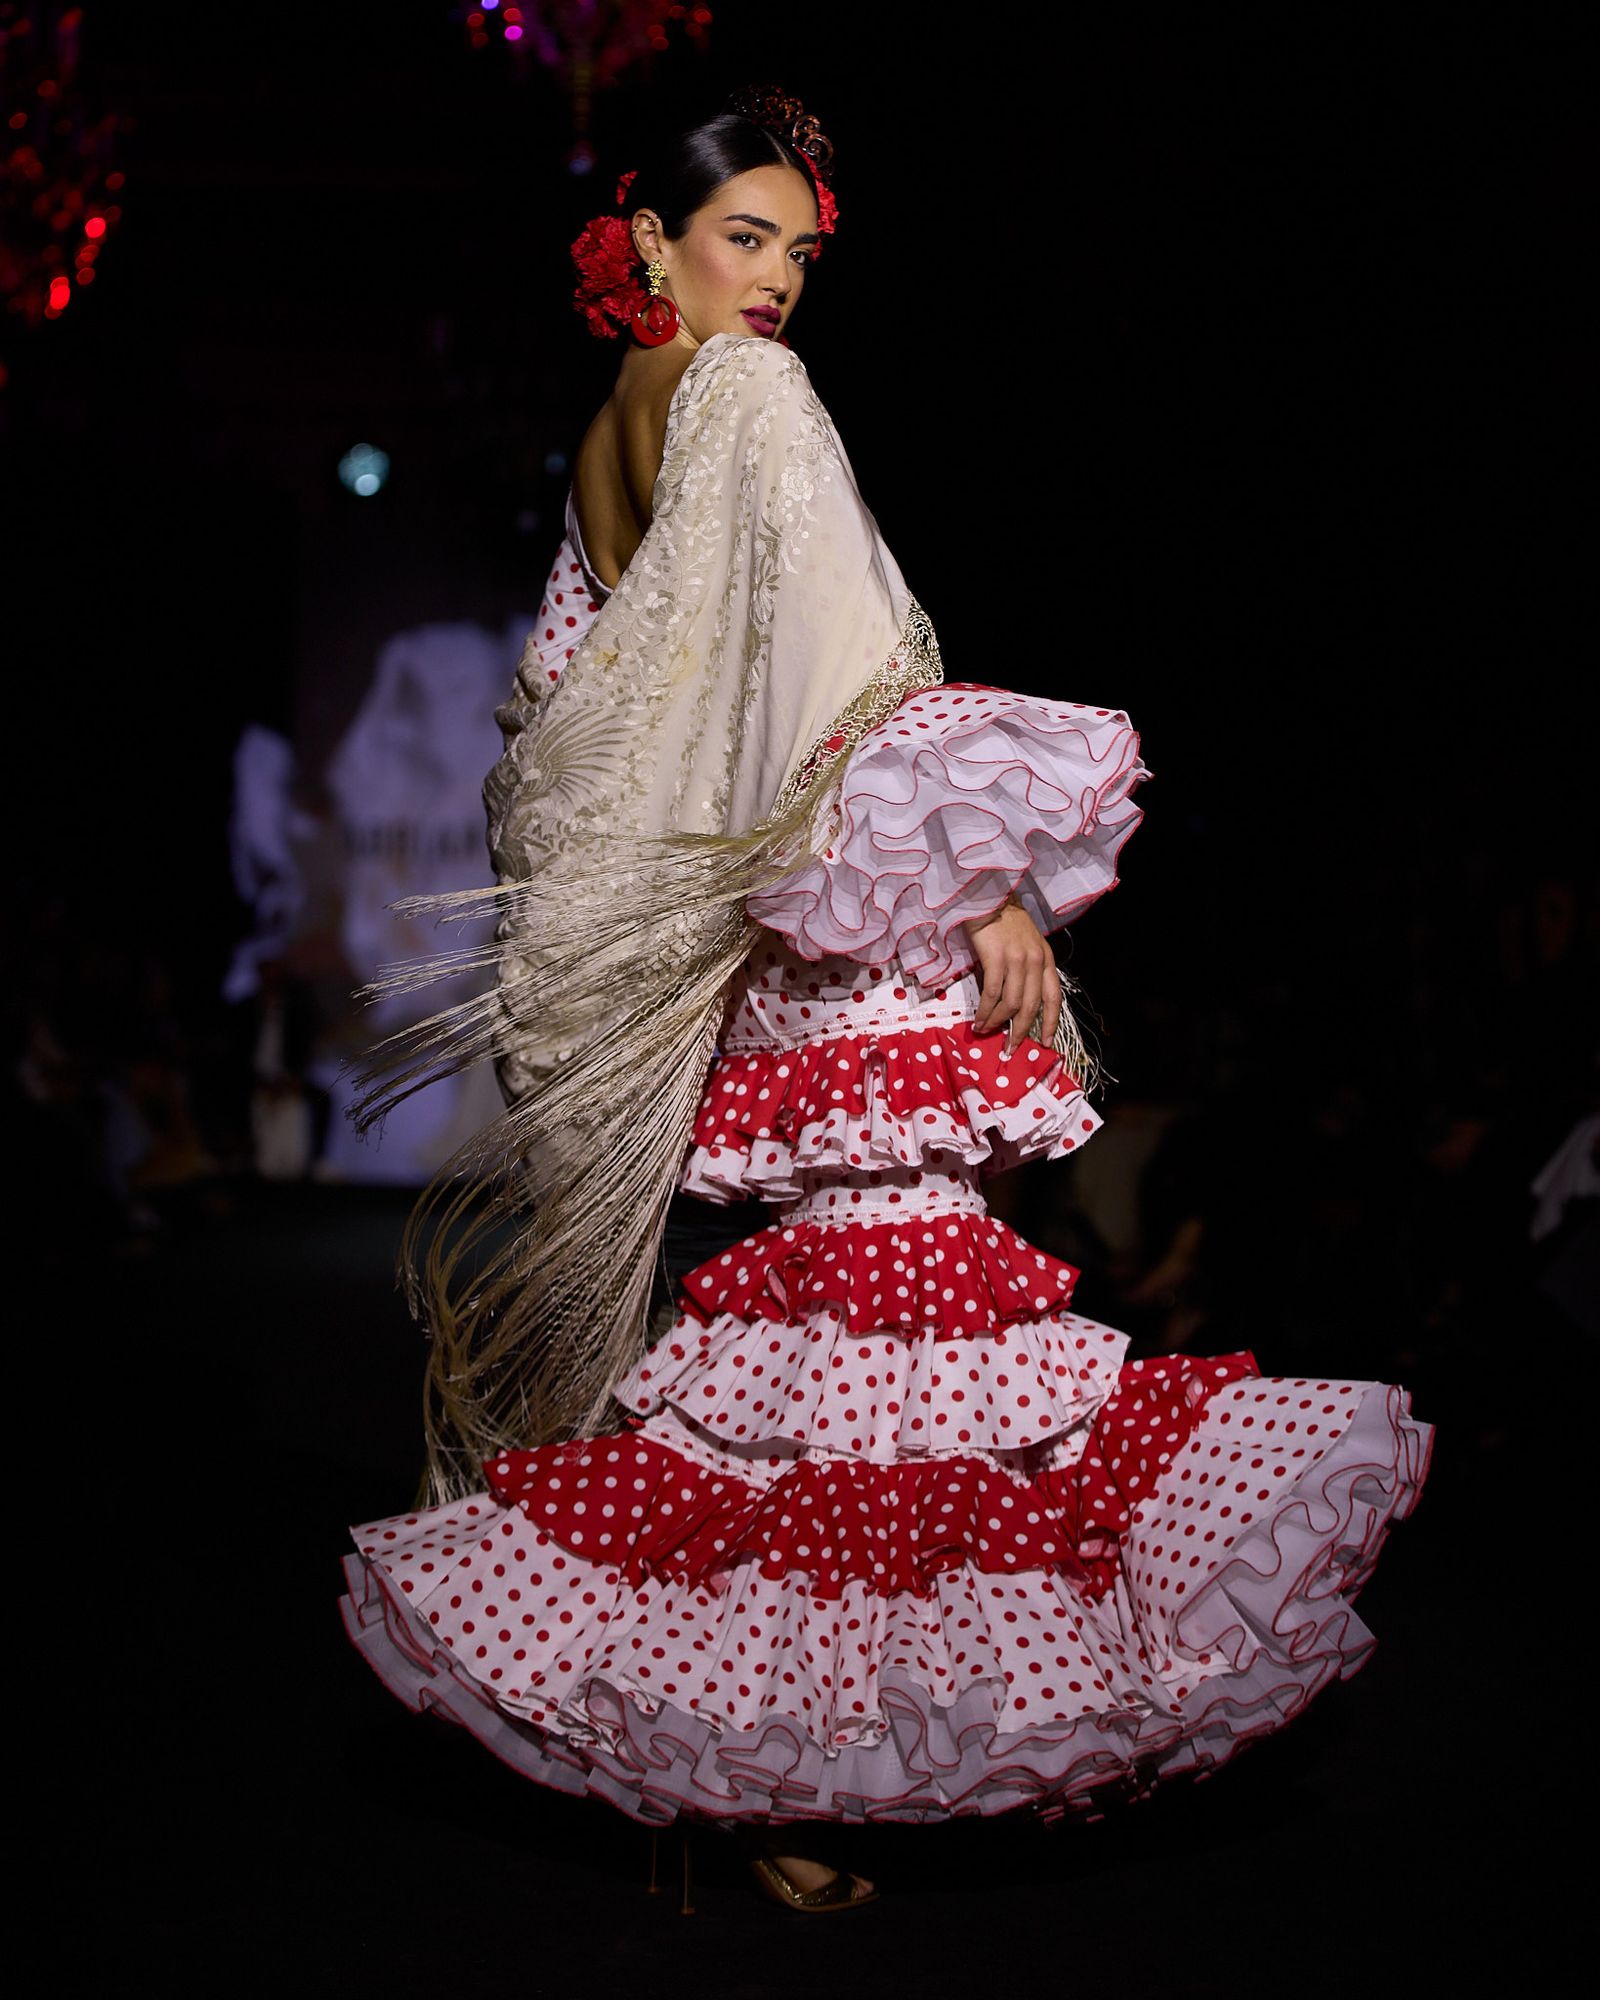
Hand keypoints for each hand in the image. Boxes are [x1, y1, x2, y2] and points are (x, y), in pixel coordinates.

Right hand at [966, 893, 1060, 1052]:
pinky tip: (978, 1019)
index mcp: (1046, 959)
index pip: (1054, 997)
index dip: (1052, 1023)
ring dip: (997, 1023)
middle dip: (1020, 1032)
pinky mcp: (997, 958)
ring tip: (985, 1032)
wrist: (988, 896)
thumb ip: (1025, 970)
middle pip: (1031, 1007)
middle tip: (1010, 1049)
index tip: (1047, 1042)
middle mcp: (1036, 961)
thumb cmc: (1004, 920)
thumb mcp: (1025, 944)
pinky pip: (992, 994)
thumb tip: (1011, 1003)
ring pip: (1011, 1004)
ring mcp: (1018, 960)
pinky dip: (985, 1011)